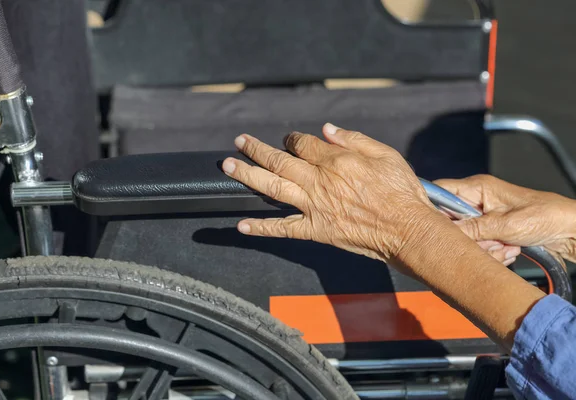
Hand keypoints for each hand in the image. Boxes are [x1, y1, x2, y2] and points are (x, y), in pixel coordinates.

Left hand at [221, 123, 440, 264]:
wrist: (408, 231)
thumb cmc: (401, 192)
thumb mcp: (385, 154)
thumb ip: (353, 139)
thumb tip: (326, 130)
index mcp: (336, 160)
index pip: (303, 144)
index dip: (292, 140)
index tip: (288, 140)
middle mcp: (319, 181)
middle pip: (279, 161)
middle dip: (255, 150)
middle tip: (239, 142)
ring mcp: (315, 207)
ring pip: (273, 188)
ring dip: (248, 176)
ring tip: (229, 167)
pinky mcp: (316, 231)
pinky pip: (283, 229)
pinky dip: (261, 227)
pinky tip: (242, 225)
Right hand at [435, 174, 575, 264]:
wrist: (570, 230)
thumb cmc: (546, 216)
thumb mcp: (506, 225)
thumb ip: (472, 229)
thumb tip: (443, 233)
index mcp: (477, 188)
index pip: (439, 191)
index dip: (431, 208)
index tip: (432, 227)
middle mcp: (476, 200)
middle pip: (450, 220)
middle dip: (466, 237)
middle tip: (487, 242)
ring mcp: (483, 216)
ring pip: (464, 236)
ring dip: (483, 248)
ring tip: (505, 247)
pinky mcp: (490, 230)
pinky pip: (478, 244)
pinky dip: (491, 252)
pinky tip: (508, 251)